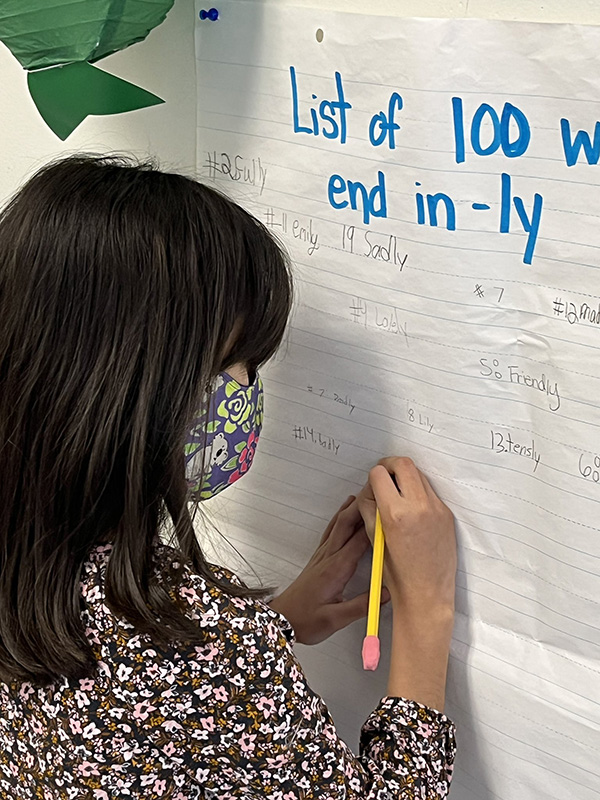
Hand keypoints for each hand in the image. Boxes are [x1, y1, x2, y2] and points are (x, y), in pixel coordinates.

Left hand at [268, 496, 390, 644]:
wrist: (281, 621)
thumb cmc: (305, 621)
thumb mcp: (335, 619)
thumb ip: (362, 606)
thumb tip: (387, 592)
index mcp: (336, 569)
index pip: (359, 541)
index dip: (374, 524)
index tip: (390, 511)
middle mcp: (329, 557)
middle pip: (347, 523)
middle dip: (362, 504)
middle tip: (377, 489)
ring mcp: (322, 555)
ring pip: (338, 524)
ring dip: (351, 507)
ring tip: (365, 492)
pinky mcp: (319, 558)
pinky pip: (332, 530)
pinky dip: (341, 517)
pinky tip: (344, 511)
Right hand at [356, 457, 455, 615]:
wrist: (427, 595)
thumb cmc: (397, 574)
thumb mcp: (374, 538)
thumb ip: (369, 509)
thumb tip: (370, 490)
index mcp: (395, 514)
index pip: (380, 474)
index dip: (372, 477)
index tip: (372, 486)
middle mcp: (418, 506)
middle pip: (403, 464)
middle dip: (390, 466)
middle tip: (384, 478)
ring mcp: (436, 509)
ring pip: (418, 474)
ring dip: (405, 477)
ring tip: (397, 495)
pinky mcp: (446, 514)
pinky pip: (429, 492)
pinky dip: (418, 492)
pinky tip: (412, 510)